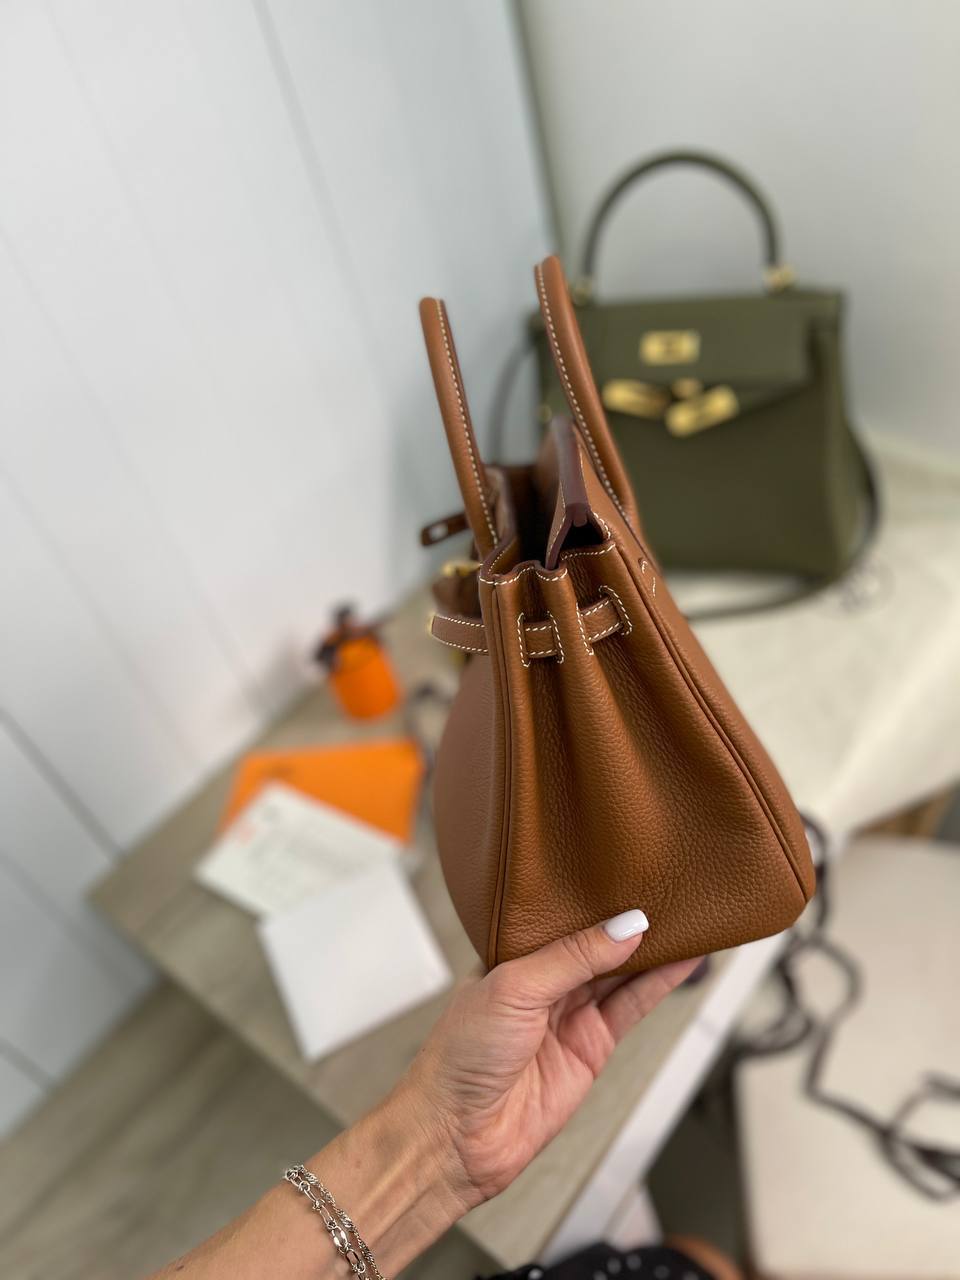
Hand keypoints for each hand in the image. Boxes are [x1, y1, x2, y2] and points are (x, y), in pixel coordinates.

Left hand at [402, 912, 700, 1211]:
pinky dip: (659, 985)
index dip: (594, 901)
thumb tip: (623, 928)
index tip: (628, 878)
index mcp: (512, 958)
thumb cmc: (459, 1058)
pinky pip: (631, 1008)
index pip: (562, 920)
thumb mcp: (513, 988)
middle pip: (597, 946)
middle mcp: (542, 984)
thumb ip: (571, 958)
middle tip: (668, 895)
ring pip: (620, 974)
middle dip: (629, 923)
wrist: (457, 1135)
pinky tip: (681, 962)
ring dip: (653, 951)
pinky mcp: (592, 1048)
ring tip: (687, 921)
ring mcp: (568, 1016)